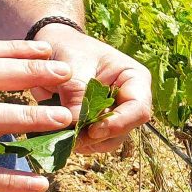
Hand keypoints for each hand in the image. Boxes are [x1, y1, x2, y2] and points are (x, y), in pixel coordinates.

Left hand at [33, 24, 151, 153]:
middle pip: (126, 129)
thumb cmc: (69, 48)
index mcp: (134, 80)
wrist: (53, 51)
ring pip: (111, 140)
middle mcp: (130, 101)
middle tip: (72, 138)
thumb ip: (76, 92)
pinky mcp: (100, 125)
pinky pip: (96, 142)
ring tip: (65, 137)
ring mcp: (116, 115)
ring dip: (89, 143)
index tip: (92, 130)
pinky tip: (64, 136)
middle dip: (100, 136)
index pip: (138, 108)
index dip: (118, 123)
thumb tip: (77, 124)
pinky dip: (80, 143)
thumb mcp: (72, 64)